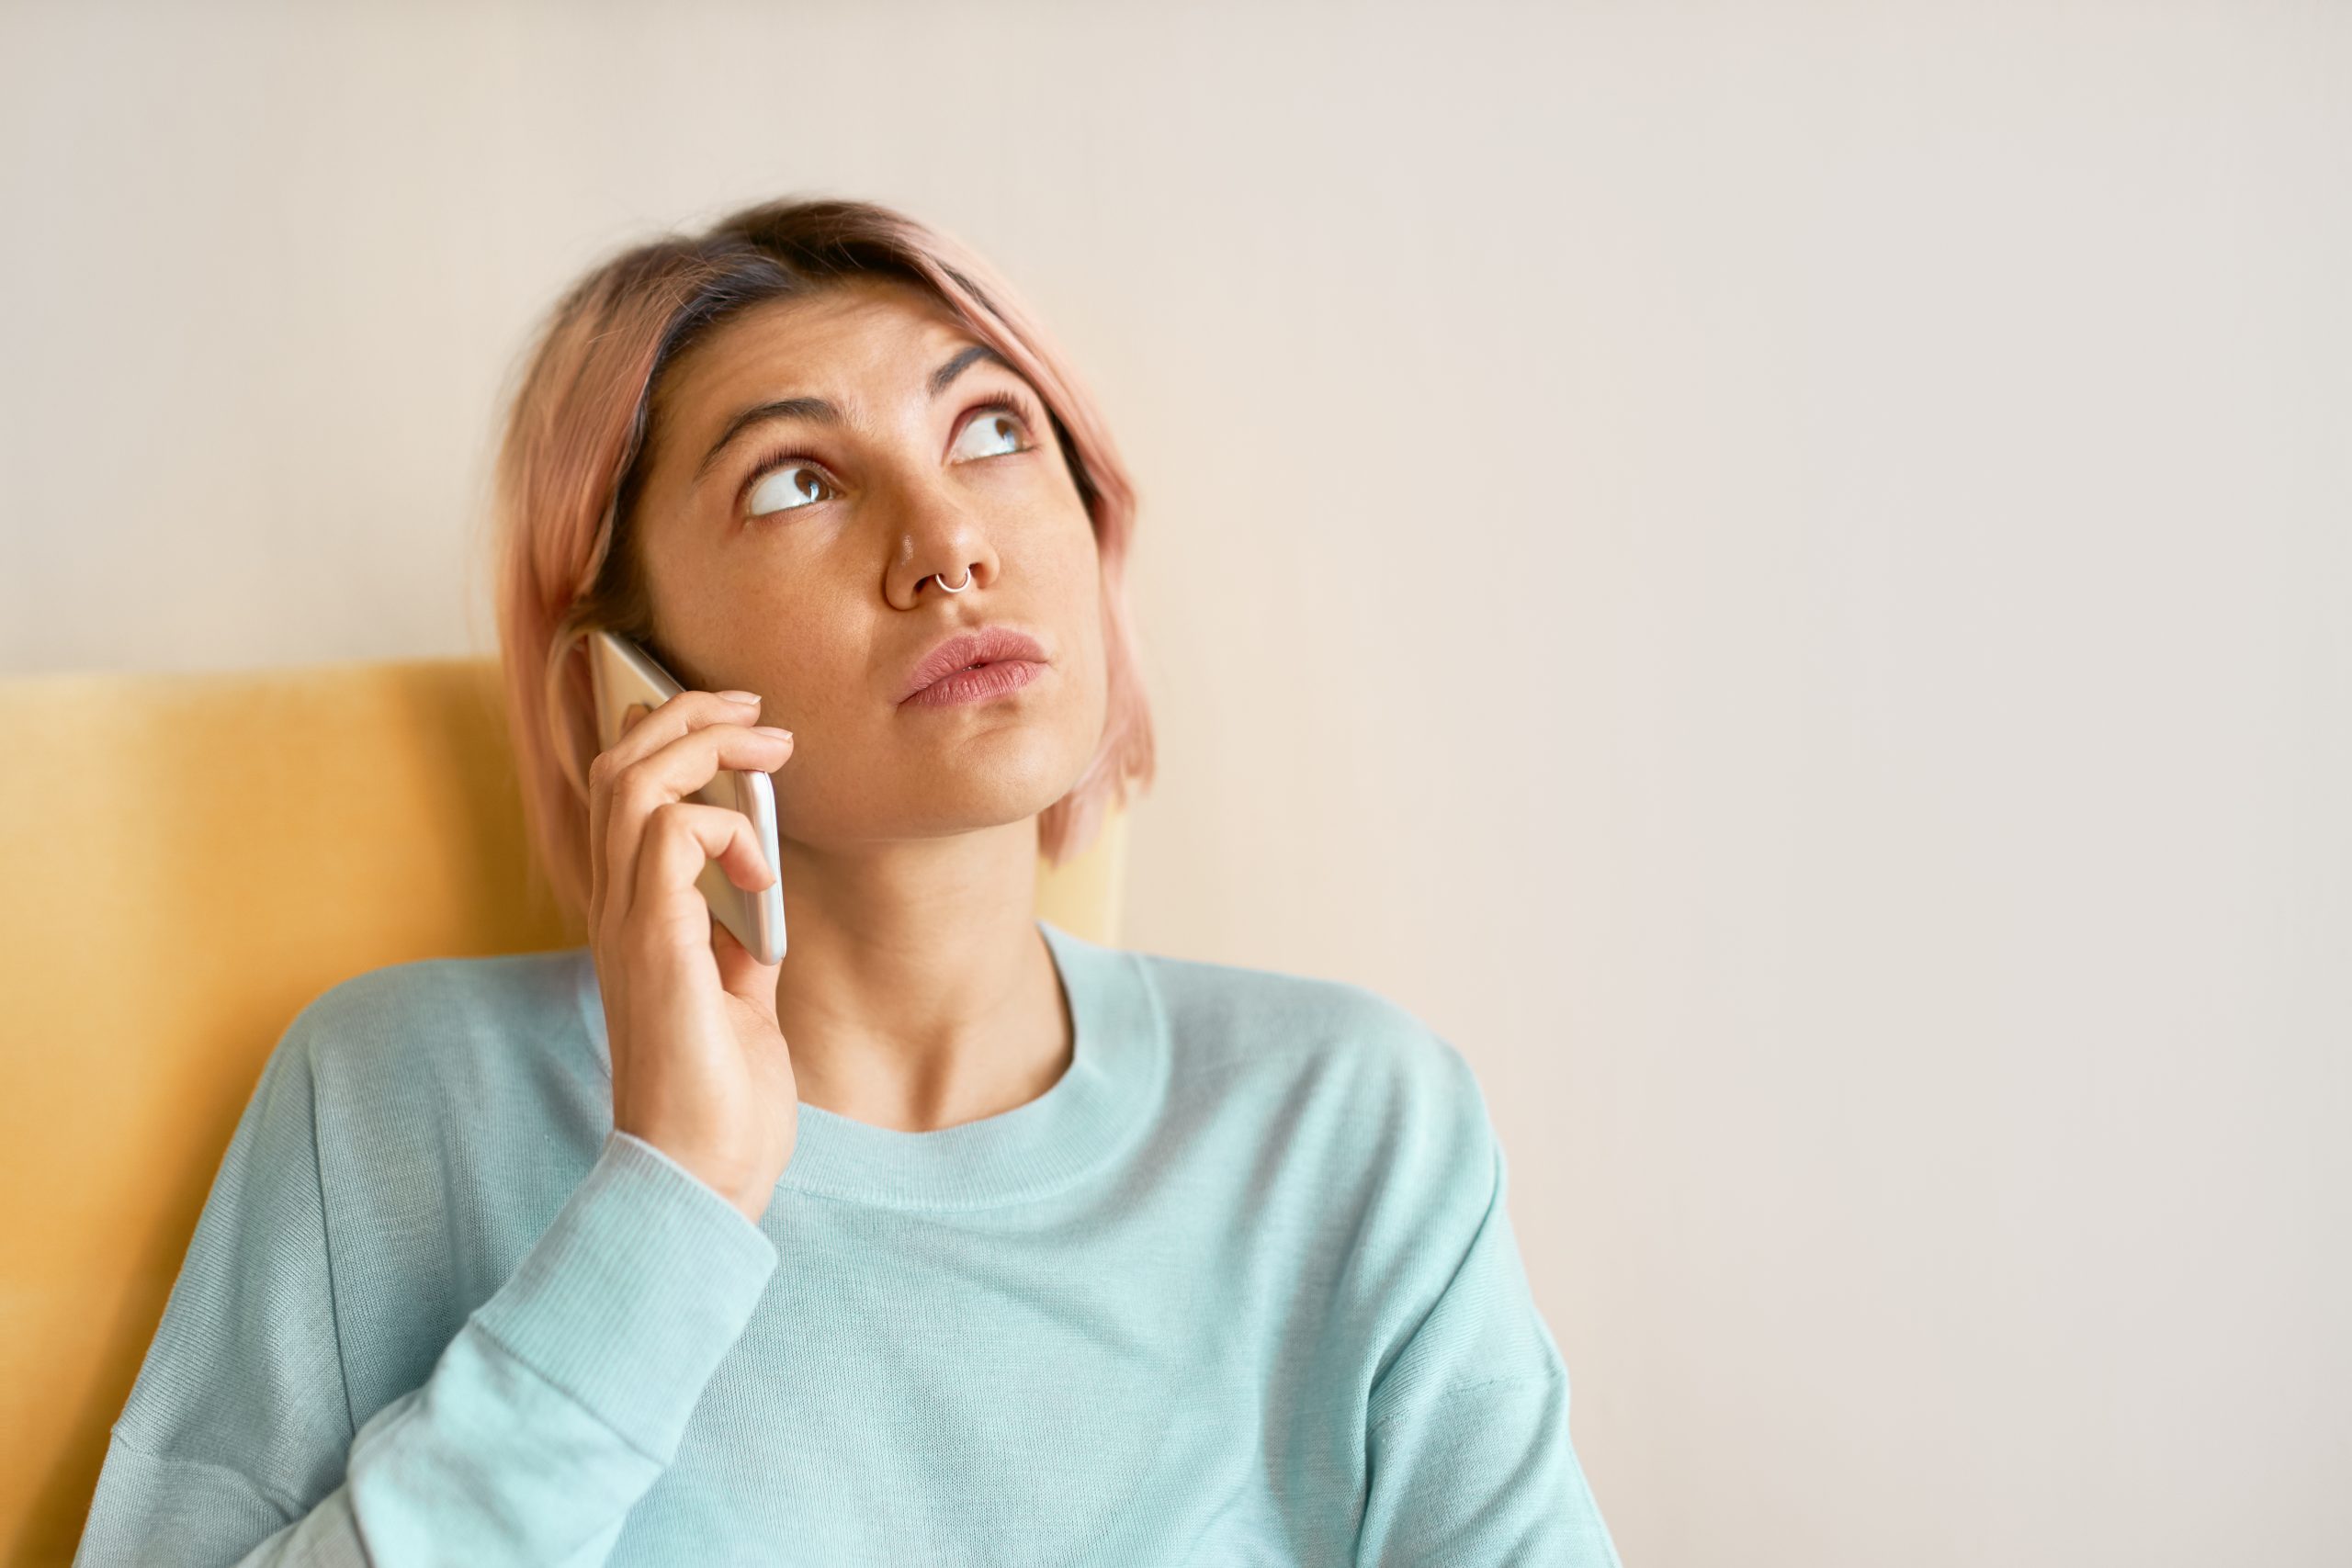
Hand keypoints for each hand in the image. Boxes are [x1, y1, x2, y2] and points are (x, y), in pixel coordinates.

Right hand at [584, 687, 797, 1225]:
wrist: (703, 1176)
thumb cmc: (720, 1101)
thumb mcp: (739, 997)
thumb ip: (738, 938)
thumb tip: (758, 888)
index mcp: (634, 917)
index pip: (624, 792)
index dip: (671, 737)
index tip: (744, 727)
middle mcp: (616, 910)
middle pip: (621, 764)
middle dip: (690, 715)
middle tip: (759, 712)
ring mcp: (627, 925)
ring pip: (634, 780)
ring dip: (704, 745)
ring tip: (769, 749)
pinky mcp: (653, 945)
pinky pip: (670, 834)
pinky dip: (726, 830)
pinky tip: (762, 874)